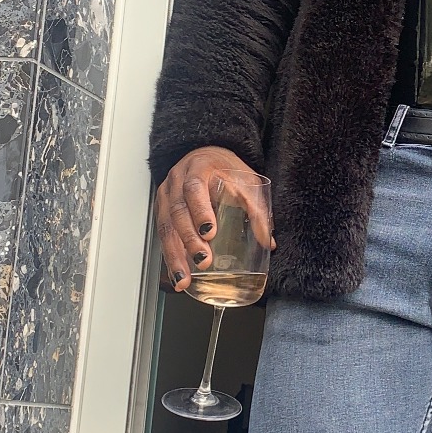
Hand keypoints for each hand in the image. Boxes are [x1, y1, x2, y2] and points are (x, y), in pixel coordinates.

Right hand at [154, 146, 274, 290]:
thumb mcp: (245, 180)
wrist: (204, 154)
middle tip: (203, 260)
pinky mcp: (162, 211)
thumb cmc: (224, 168)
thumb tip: (268, 241)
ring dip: (175, 255)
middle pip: (178, 211)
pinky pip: (162, 236)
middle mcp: (177, 181)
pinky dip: (170, 258)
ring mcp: (166, 196)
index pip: (194, 188)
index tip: (209, 231)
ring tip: (185, 277)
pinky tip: (176, 275)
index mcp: (198, 169)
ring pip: (166, 227)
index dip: (200, 210)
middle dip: (189, 239)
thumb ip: (256, 208)